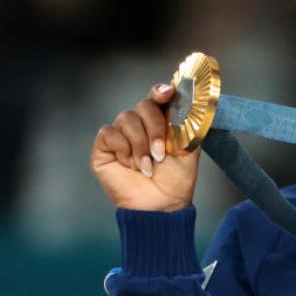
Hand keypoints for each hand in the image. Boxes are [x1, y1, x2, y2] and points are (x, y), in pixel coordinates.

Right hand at [91, 83, 200, 210]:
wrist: (161, 204)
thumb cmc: (176, 180)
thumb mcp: (189, 149)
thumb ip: (189, 124)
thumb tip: (192, 103)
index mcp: (160, 121)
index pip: (157, 96)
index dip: (161, 91)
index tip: (167, 93)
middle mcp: (139, 124)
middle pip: (143, 105)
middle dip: (154, 128)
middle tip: (160, 154)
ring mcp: (121, 133)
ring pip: (126, 118)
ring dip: (140, 145)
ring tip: (146, 167)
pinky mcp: (104, 146)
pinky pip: (109, 133)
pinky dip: (123, 149)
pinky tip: (129, 165)